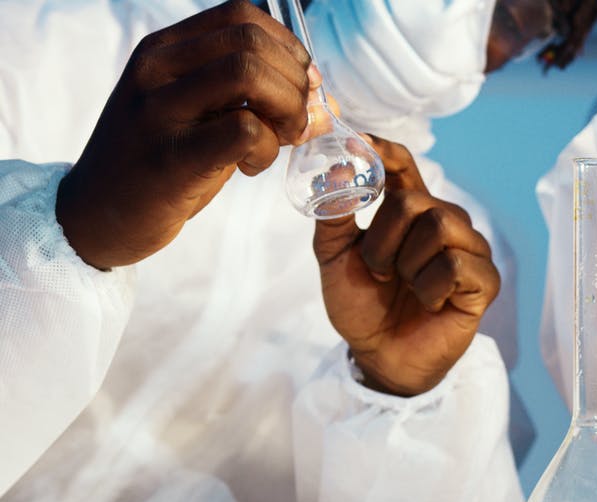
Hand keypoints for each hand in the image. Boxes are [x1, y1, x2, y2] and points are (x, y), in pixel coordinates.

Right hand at [56, 0, 312, 269]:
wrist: (95, 215)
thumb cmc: (161, 163)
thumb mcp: (201, 117)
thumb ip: (256, 102)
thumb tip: (329, 105)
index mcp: (164, 50)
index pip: (241, 16)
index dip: (287, 48)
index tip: (301, 86)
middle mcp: (156, 69)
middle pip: (252, 43)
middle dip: (295, 83)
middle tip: (294, 123)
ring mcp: (158, 111)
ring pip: (249, 74)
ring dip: (285, 110)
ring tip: (276, 140)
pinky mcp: (171, 158)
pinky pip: (243, 130)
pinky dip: (266, 148)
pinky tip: (250, 166)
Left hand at [313, 138, 499, 396]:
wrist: (379, 355)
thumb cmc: (363, 305)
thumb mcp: (335, 257)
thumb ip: (333, 213)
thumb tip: (334, 169)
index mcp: (410, 210)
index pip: (403, 165)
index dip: (384, 151)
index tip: (359, 142)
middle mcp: (445, 221)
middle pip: (416, 200)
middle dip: (384, 240)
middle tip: (379, 272)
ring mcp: (470, 249)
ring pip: (440, 226)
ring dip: (407, 264)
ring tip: (405, 287)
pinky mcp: (485, 281)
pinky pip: (456, 264)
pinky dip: (430, 288)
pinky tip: (429, 303)